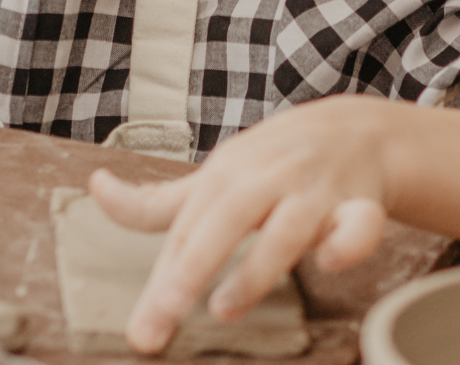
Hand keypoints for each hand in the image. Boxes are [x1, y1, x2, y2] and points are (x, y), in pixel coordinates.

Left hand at [89, 96, 390, 353]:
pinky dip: (348, 242)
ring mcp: (316, 190)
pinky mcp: (362, 204)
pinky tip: (329, 262)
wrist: (359, 130)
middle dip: (194, 266)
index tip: (142, 328)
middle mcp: (268, 177)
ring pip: (287, 227)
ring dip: (257, 266)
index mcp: (229, 172)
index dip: (162, 278)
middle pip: (227, 218)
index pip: (187, 228)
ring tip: (225, 308)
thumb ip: (159, 199)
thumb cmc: (275, 160)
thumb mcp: (217, 174)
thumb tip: (97, 190)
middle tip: (167, 312)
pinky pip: (360, 223)